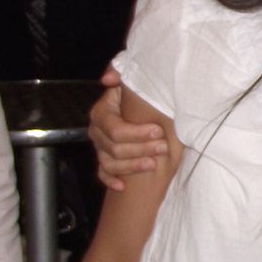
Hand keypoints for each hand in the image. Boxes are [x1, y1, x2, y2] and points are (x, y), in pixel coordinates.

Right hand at [89, 66, 164, 190]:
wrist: (141, 109)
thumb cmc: (138, 96)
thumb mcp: (131, 83)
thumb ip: (122, 75)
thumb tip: (109, 78)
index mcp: (102, 113)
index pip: (115, 129)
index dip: (137, 133)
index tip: (158, 131)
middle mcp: (97, 131)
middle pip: (114, 148)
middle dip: (141, 148)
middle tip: (163, 147)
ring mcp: (99, 148)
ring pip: (110, 163)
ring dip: (132, 166)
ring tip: (154, 163)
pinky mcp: (104, 161)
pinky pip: (102, 174)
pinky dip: (111, 180)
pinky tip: (123, 186)